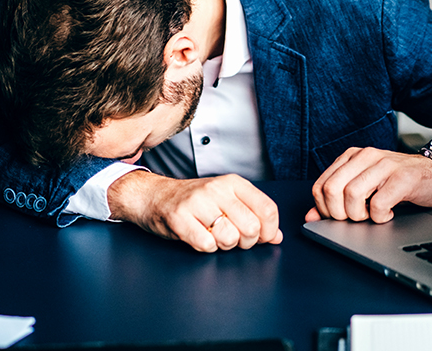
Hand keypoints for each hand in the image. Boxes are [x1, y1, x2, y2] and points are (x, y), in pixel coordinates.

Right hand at [108, 171, 282, 251]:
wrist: (155, 196)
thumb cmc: (194, 201)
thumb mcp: (227, 200)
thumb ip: (254, 215)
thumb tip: (276, 237)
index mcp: (234, 183)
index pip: (267, 209)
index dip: (269, 231)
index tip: (263, 238)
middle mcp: (218, 189)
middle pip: (251, 227)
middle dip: (246, 242)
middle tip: (234, 238)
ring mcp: (197, 202)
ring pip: (230, 238)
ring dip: (224, 245)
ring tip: (214, 236)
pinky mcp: (180, 218)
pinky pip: (206, 245)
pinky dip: (206, 247)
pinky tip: (200, 237)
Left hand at [305, 147, 431, 223]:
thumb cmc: (399, 183)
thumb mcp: (364, 187)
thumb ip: (336, 199)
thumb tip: (310, 217)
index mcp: (352, 157)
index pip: (320, 186)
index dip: (324, 210)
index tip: (340, 217)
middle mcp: (366, 156)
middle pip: (332, 190)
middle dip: (340, 215)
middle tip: (357, 218)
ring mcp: (385, 165)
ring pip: (352, 196)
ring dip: (360, 216)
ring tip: (373, 215)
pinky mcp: (403, 177)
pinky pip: (379, 204)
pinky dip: (380, 217)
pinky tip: (388, 214)